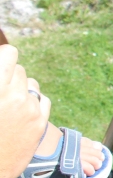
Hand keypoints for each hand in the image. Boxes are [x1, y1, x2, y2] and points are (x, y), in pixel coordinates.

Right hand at [0, 46, 48, 177]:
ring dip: (22, 90)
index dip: (5, 57)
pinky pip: (42, 100)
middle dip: (9, 77)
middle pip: (20, 70)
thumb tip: (4, 70)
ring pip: (32, 85)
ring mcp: (29, 110)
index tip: (2, 63)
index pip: (10, 54)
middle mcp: (15, 96)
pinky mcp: (40, 123)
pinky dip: (34, 103)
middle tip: (1, 91)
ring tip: (8, 104)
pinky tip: (20, 113)